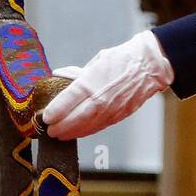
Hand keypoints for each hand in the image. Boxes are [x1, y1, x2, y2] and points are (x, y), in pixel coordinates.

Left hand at [41, 31, 173, 139]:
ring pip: (87, 126)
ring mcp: (111, 109)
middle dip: (60, 127)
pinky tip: (78, 132)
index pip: (68, 100)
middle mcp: (100, 98)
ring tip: (60, 135)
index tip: (45, 117)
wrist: (150, 66)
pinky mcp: (120, 115)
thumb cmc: (121, 60)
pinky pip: (99, 126)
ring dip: (72, 132)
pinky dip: (87, 131)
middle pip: (75, 118)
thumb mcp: (96, 61)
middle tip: (50, 131)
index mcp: (91, 82)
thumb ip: (76, 73)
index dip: (55, 111)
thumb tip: (58, 74)